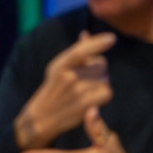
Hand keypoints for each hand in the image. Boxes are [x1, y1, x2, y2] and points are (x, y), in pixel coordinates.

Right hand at [14, 31, 115, 149]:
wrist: (40, 119)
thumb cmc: (53, 89)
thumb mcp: (58, 68)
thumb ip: (75, 51)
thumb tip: (85, 33)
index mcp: (60, 64)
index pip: (81, 50)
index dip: (98, 42)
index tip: (112, 38)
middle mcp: (68, 76)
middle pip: (102, 64)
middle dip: (100, 69)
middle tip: (88, 79)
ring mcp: (76, 91)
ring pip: (106, 79)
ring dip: (102, 83)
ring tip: (88, 90)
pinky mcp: (84, 104)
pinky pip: (107, 92)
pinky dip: (104, 95)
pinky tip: (94, 99)